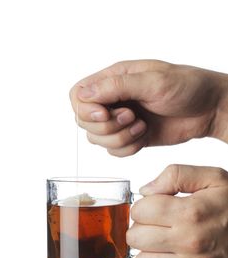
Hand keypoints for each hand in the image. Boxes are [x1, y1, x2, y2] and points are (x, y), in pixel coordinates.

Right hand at [70, 60, 227, 156]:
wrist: (207, 110)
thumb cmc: (186, 87)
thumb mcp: (152, 81)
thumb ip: (116, 87)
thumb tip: (84, 95)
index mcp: (114, 79)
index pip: (78, 95)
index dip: (85, 109)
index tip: (106, 114)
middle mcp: (113, 100)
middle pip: (84, 121)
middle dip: (107, 126)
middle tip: (132, 117)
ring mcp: (121, 120)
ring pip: (98, 139)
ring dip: (120, 138)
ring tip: (142, 126)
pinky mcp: (130, 137)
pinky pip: (114, 151)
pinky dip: (128, 148)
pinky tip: (145, 136)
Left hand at [127, 164, 227, 257]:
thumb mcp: (212, 178)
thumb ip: (176, 175)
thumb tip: (146, 190)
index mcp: (191, 213)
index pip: (140, 211)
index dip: (142, 205)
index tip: (152, 205)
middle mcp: (190, 242)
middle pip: (135, 237)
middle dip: (140, 226)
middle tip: (155, 222)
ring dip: (146, 249)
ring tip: (161, 239)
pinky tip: (171, 253)